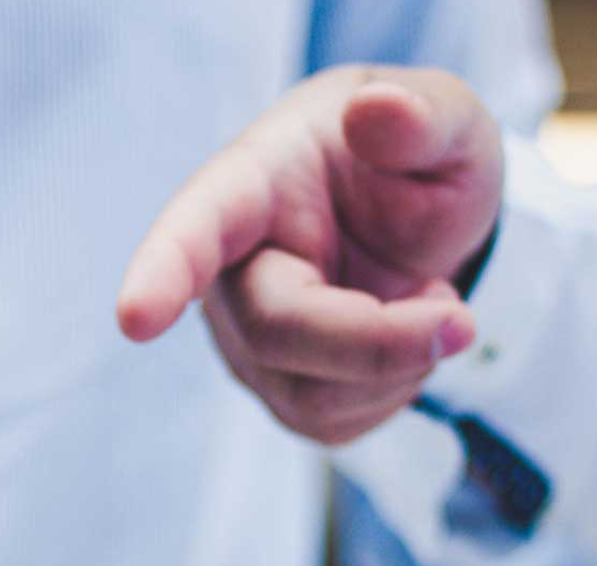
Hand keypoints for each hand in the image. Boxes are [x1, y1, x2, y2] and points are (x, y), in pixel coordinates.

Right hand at [118, 65, 503, 444]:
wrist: (417, 220)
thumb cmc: (413, 160)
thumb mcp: (446, 122)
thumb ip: (422, 116)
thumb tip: (378, 112)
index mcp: (251, 185)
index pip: (195, 229)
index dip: (162, 273)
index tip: (136, 318)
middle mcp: (228, 271)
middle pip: (275, 332)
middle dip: (376, 342)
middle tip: (461, 321)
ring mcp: (246, 341)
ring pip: (310, 393)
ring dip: (400, 363)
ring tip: (431, 299)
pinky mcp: (280, 393)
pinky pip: (336, 422)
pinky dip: (398, 388)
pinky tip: (405, 337)